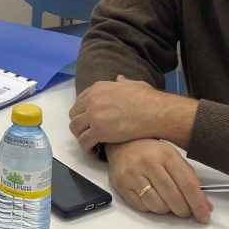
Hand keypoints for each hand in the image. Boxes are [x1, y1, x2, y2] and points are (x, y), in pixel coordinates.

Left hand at [69, 75, 197, 150]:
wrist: (155, 112)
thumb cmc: (148, 99)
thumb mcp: (133, 85)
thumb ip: (123, 83)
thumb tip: (120, 78)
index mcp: (98, 88)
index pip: (80, 100)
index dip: (83, 111)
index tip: (89, 119)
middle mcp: (92, 100)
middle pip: (74, 114)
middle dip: (80, 123)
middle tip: (88, 132)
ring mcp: (93, 115)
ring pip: (75, 128)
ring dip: (81, 135)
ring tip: (90, 141)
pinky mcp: (98, 131)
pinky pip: (83, 142)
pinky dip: (86, 147)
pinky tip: (93, 150)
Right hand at [105, 139, 212, 223]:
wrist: (120, 143)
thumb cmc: (149, 151)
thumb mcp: (172, 157)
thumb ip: (189, 179)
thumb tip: (204, 204)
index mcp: (165, 154)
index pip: (187, 184)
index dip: (198, 203)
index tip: (204, 215)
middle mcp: (148, 163)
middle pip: (173, 198)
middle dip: (184, 210)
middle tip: (186, 210)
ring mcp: (132, 174)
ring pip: (158, 206)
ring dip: (167, 209)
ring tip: (166, 200)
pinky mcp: (121, 185)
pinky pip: (143, 208)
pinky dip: (151, 208)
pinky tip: (152, 197)